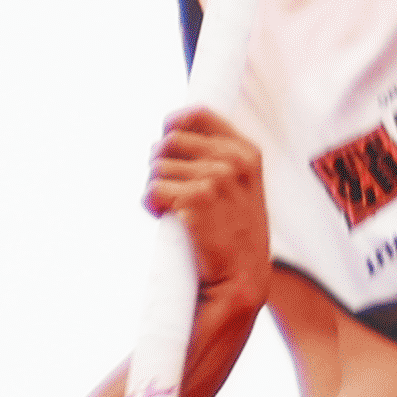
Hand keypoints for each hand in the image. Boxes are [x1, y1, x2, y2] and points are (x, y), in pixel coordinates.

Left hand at [146, 104, 272, 316]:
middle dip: (159, 163)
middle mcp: (233, 161)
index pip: (199, 114)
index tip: (166, 139)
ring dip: (155, 188)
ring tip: (172, 211)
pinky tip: (165, 219)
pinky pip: (151, 191)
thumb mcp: (241, 189)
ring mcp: (216, 178)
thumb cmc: (235, 238)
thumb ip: (218, 159)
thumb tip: (173, 133)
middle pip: (170, 140)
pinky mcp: (195, 200)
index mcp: (247, 153)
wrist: (241, 282)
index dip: (173, 124)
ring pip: (157, 167)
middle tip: (167, 190)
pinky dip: (150, 205)